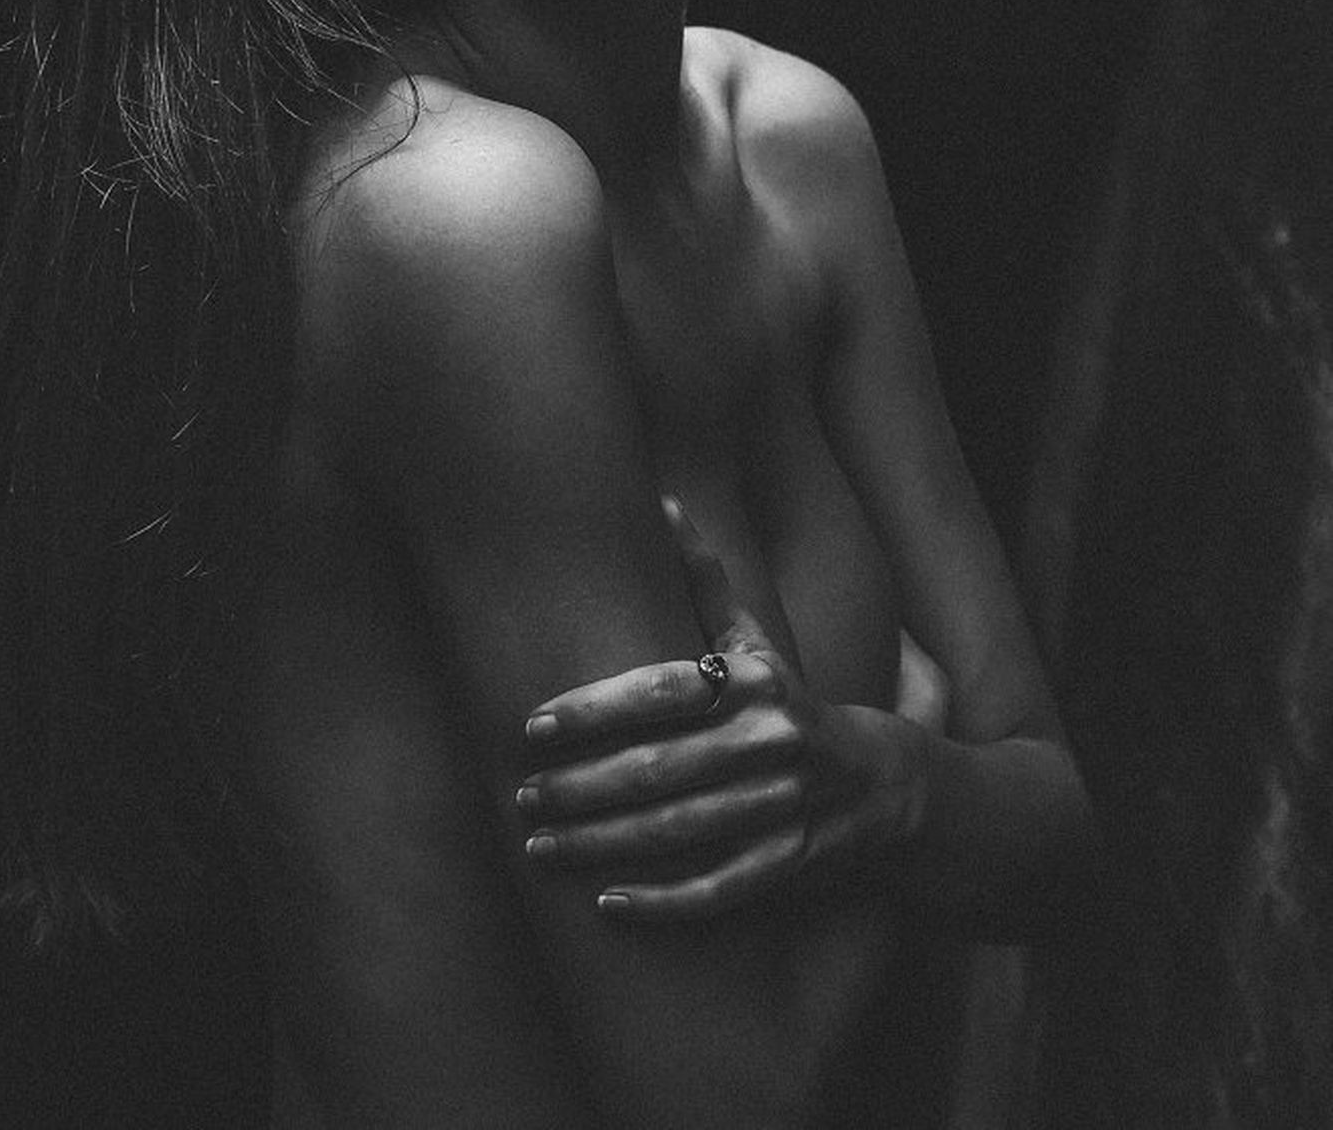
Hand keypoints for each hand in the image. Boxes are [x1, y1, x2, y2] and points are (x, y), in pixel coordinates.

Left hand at [516, 496, 944, 918]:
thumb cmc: (791, 702)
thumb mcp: (755, 641)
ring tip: (538, 844)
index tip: (532, 726)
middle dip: (579, 786)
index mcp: (752, 681)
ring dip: (599, 844)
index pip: (660, 691)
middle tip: (522, 794)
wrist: (884, 784)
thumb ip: (704, 579)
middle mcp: (769, 742)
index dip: (592, 710)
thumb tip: (663, 502)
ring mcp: (780, 809)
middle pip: (656, 768)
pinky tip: (605, 904)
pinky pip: (716, 891)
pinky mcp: (786, 866)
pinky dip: (662, 903)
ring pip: (675, 831)